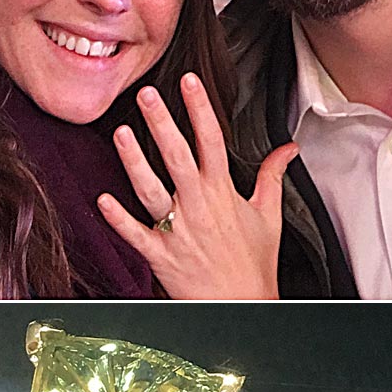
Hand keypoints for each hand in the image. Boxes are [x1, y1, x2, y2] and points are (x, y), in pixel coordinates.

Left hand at [97, 73, 296, 299]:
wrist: (243, 309)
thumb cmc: (254, 265)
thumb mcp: (269, 216)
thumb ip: (273, 176)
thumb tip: (288, 149)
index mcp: (223, 192)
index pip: (212, 140)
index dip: (201, 109)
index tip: (189, 82)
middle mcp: (199, 206)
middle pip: (179, 157)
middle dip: (162, 123)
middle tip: (147, 94)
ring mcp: (179, 231)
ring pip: (153, 190)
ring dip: (135, 162)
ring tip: (121, 133)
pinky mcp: (162, 256)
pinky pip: (137, 235)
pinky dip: (119, 220)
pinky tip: (103, 200)